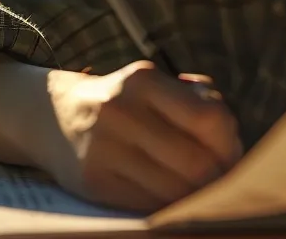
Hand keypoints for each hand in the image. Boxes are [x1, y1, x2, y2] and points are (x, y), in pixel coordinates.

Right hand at [45, 61, 242, 211]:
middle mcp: (121, 111)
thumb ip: (196, 100)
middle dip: (219, 178)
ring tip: (202, 193)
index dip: (231, 143)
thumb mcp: (152, 85)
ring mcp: (104, 148)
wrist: (51, 116)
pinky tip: (173, 198)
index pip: (209, 119)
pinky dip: (168, 205)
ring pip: (175, 189)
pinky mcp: (94, 180)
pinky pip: (148, 203)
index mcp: (143, 80)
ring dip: (197, 196)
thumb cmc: (122, 103)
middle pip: (196, 161)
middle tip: (225, 184)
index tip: (234, 155)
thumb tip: (233, 145)